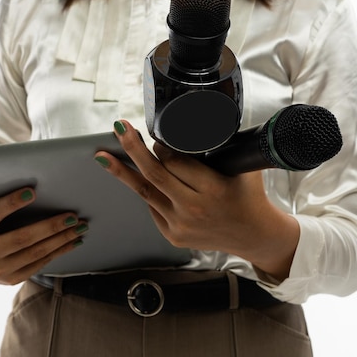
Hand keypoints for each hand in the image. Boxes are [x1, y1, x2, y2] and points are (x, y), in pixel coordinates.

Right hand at [0, 186, 87, 284]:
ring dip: (61, 239)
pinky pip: (40, 263)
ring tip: (80, 227)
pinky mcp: (12, 279)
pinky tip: (73, 241)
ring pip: (35, 252)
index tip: (32, 191)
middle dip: (50, 226)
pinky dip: (59, 252)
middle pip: (22, 238)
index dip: (12, 203)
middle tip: (73, 215)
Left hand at [94, 120, 299, 279]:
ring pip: (145, 192)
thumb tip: (195, 120)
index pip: (175, 161)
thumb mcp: (242, 166)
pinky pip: (152, 206)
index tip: (155, 134)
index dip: (162, 146)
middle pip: (154, 173)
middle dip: (133, 148)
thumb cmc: (249, 196)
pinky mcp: (172, 235)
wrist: (253, 235)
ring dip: (122, 172)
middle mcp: (194, 208)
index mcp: (213, 189)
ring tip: (103, 156)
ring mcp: (180, 224)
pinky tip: (136, 178)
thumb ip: (221, 145)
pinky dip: (146, 190)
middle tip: (119, 128)